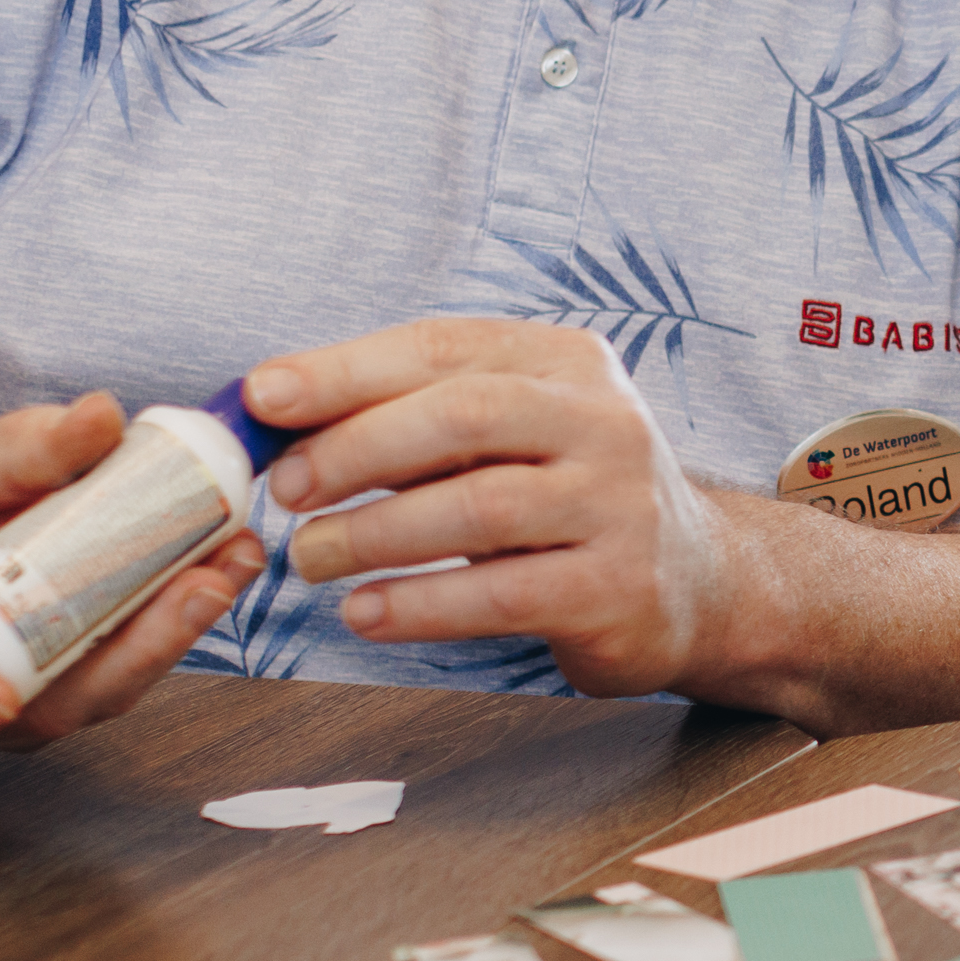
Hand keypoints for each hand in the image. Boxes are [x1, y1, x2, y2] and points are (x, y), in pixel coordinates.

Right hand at [0, 394, 266, 752]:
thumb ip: (17, 448)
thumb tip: (100, 418)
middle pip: (40, 707)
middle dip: (126, 658)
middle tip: (191, 592)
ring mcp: (32, 687)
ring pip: (104, 686)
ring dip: (175, 631)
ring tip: (229, 561)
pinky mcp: (84, 664)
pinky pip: (133, 652)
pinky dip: (181, 610)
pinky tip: (228, 557)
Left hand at [247, 321, 737, 696]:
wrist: (698, 582)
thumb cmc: (565, 498)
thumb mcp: (510, 434)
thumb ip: (415, 415)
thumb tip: (275, 413)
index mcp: (567, 362)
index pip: (443, 348)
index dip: (345, 370)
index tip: (261, 397)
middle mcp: (605, 420)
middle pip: (466, 414)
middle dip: (356, 449)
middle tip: (284, 490)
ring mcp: (621, 504)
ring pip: (481, 507)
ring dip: (375, 534)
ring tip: (309, 558)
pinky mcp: (620, 588)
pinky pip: (503, 595)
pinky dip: (420, 605)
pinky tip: (365, 613)